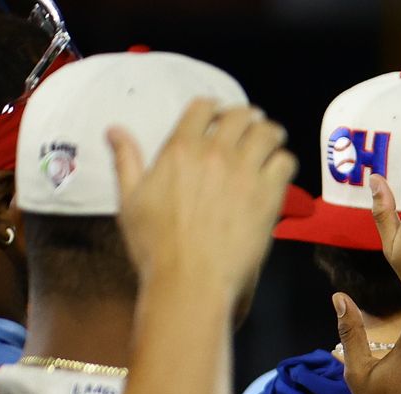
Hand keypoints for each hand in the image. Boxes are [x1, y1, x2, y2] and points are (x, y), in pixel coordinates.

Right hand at [111, 99, 295, 298]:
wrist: (190, 279)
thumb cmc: (156, 246)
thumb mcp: (130, 199)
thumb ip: (126, 160)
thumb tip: (114, 130)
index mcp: (179, 149)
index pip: (203, 108)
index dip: (215, 108)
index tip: (221, 116)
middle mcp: (213, 153)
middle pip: (240, 115)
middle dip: (248, 117)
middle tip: (253, 127)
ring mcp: (244, 173)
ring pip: (267, 133)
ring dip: (271, 134)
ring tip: (272, 142)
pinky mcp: (268, 195)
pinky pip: (285, 163)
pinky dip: (284, 162)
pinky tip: (279, 171)